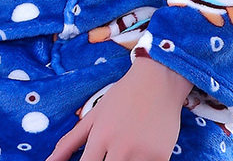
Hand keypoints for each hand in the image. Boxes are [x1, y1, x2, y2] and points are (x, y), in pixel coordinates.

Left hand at [46, 57, 191, 160]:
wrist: (158, 79)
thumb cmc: (123, 96)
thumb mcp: (94, 115)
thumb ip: (70, 142)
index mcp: (100, 137)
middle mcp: (120, 147)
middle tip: (109, 156)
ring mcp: (142, 154)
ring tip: (124, 151)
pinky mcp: (162, 157)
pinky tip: (141, 153)